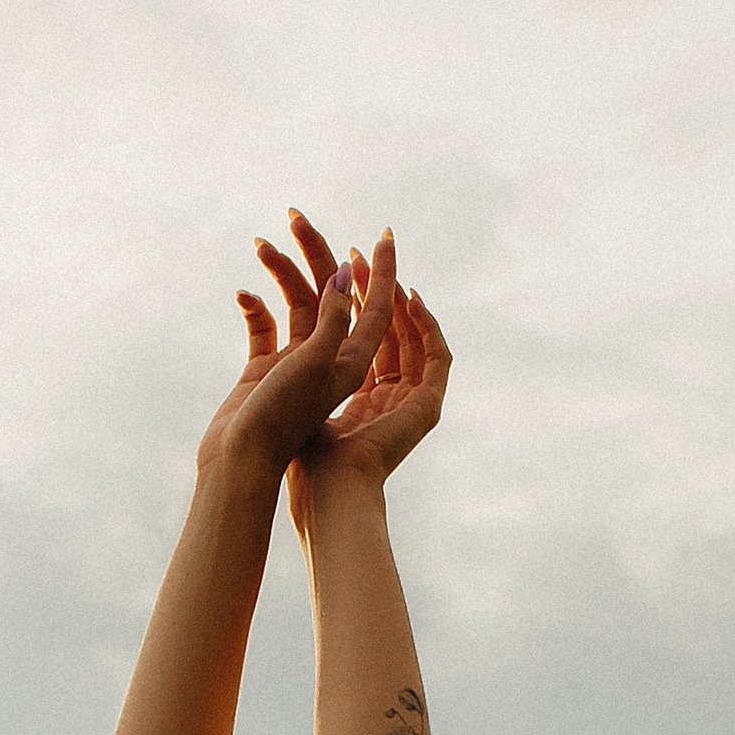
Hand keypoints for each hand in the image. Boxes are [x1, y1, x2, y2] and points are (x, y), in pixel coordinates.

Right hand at [194, 207, 397, 490]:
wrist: (239, 465)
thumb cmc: (280, 420)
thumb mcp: (315, 364)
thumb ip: (331, 319)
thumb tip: (344, 273)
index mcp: (349, 362)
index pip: (373, 306)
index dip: (381, 270)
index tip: (385, 235)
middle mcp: (326, 360)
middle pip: (329, 295)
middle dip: (316, 254)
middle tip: (297, 216)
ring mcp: (295, 366)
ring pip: (296, 306)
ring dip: (281, 274)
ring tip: (262, 245)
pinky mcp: (264, 372)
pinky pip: (265, 329)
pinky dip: (257, 309)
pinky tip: (244, 294)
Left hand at [279, 240, 450, 528]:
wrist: (322, 487)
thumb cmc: (296, 449)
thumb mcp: (301, 377)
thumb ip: (316, 332)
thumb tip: (323, 284)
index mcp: (350, 391)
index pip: (360, 334)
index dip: (356, 294)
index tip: (348, 255)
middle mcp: (380, 394)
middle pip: (383, 328)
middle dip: (373, 285)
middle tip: (360, 247)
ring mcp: (407, 402)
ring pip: (410, 337)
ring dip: (398, 297)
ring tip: (383, 262)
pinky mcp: (425, 408)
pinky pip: (438, 358)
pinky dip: (429, 327)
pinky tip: (411, 297)